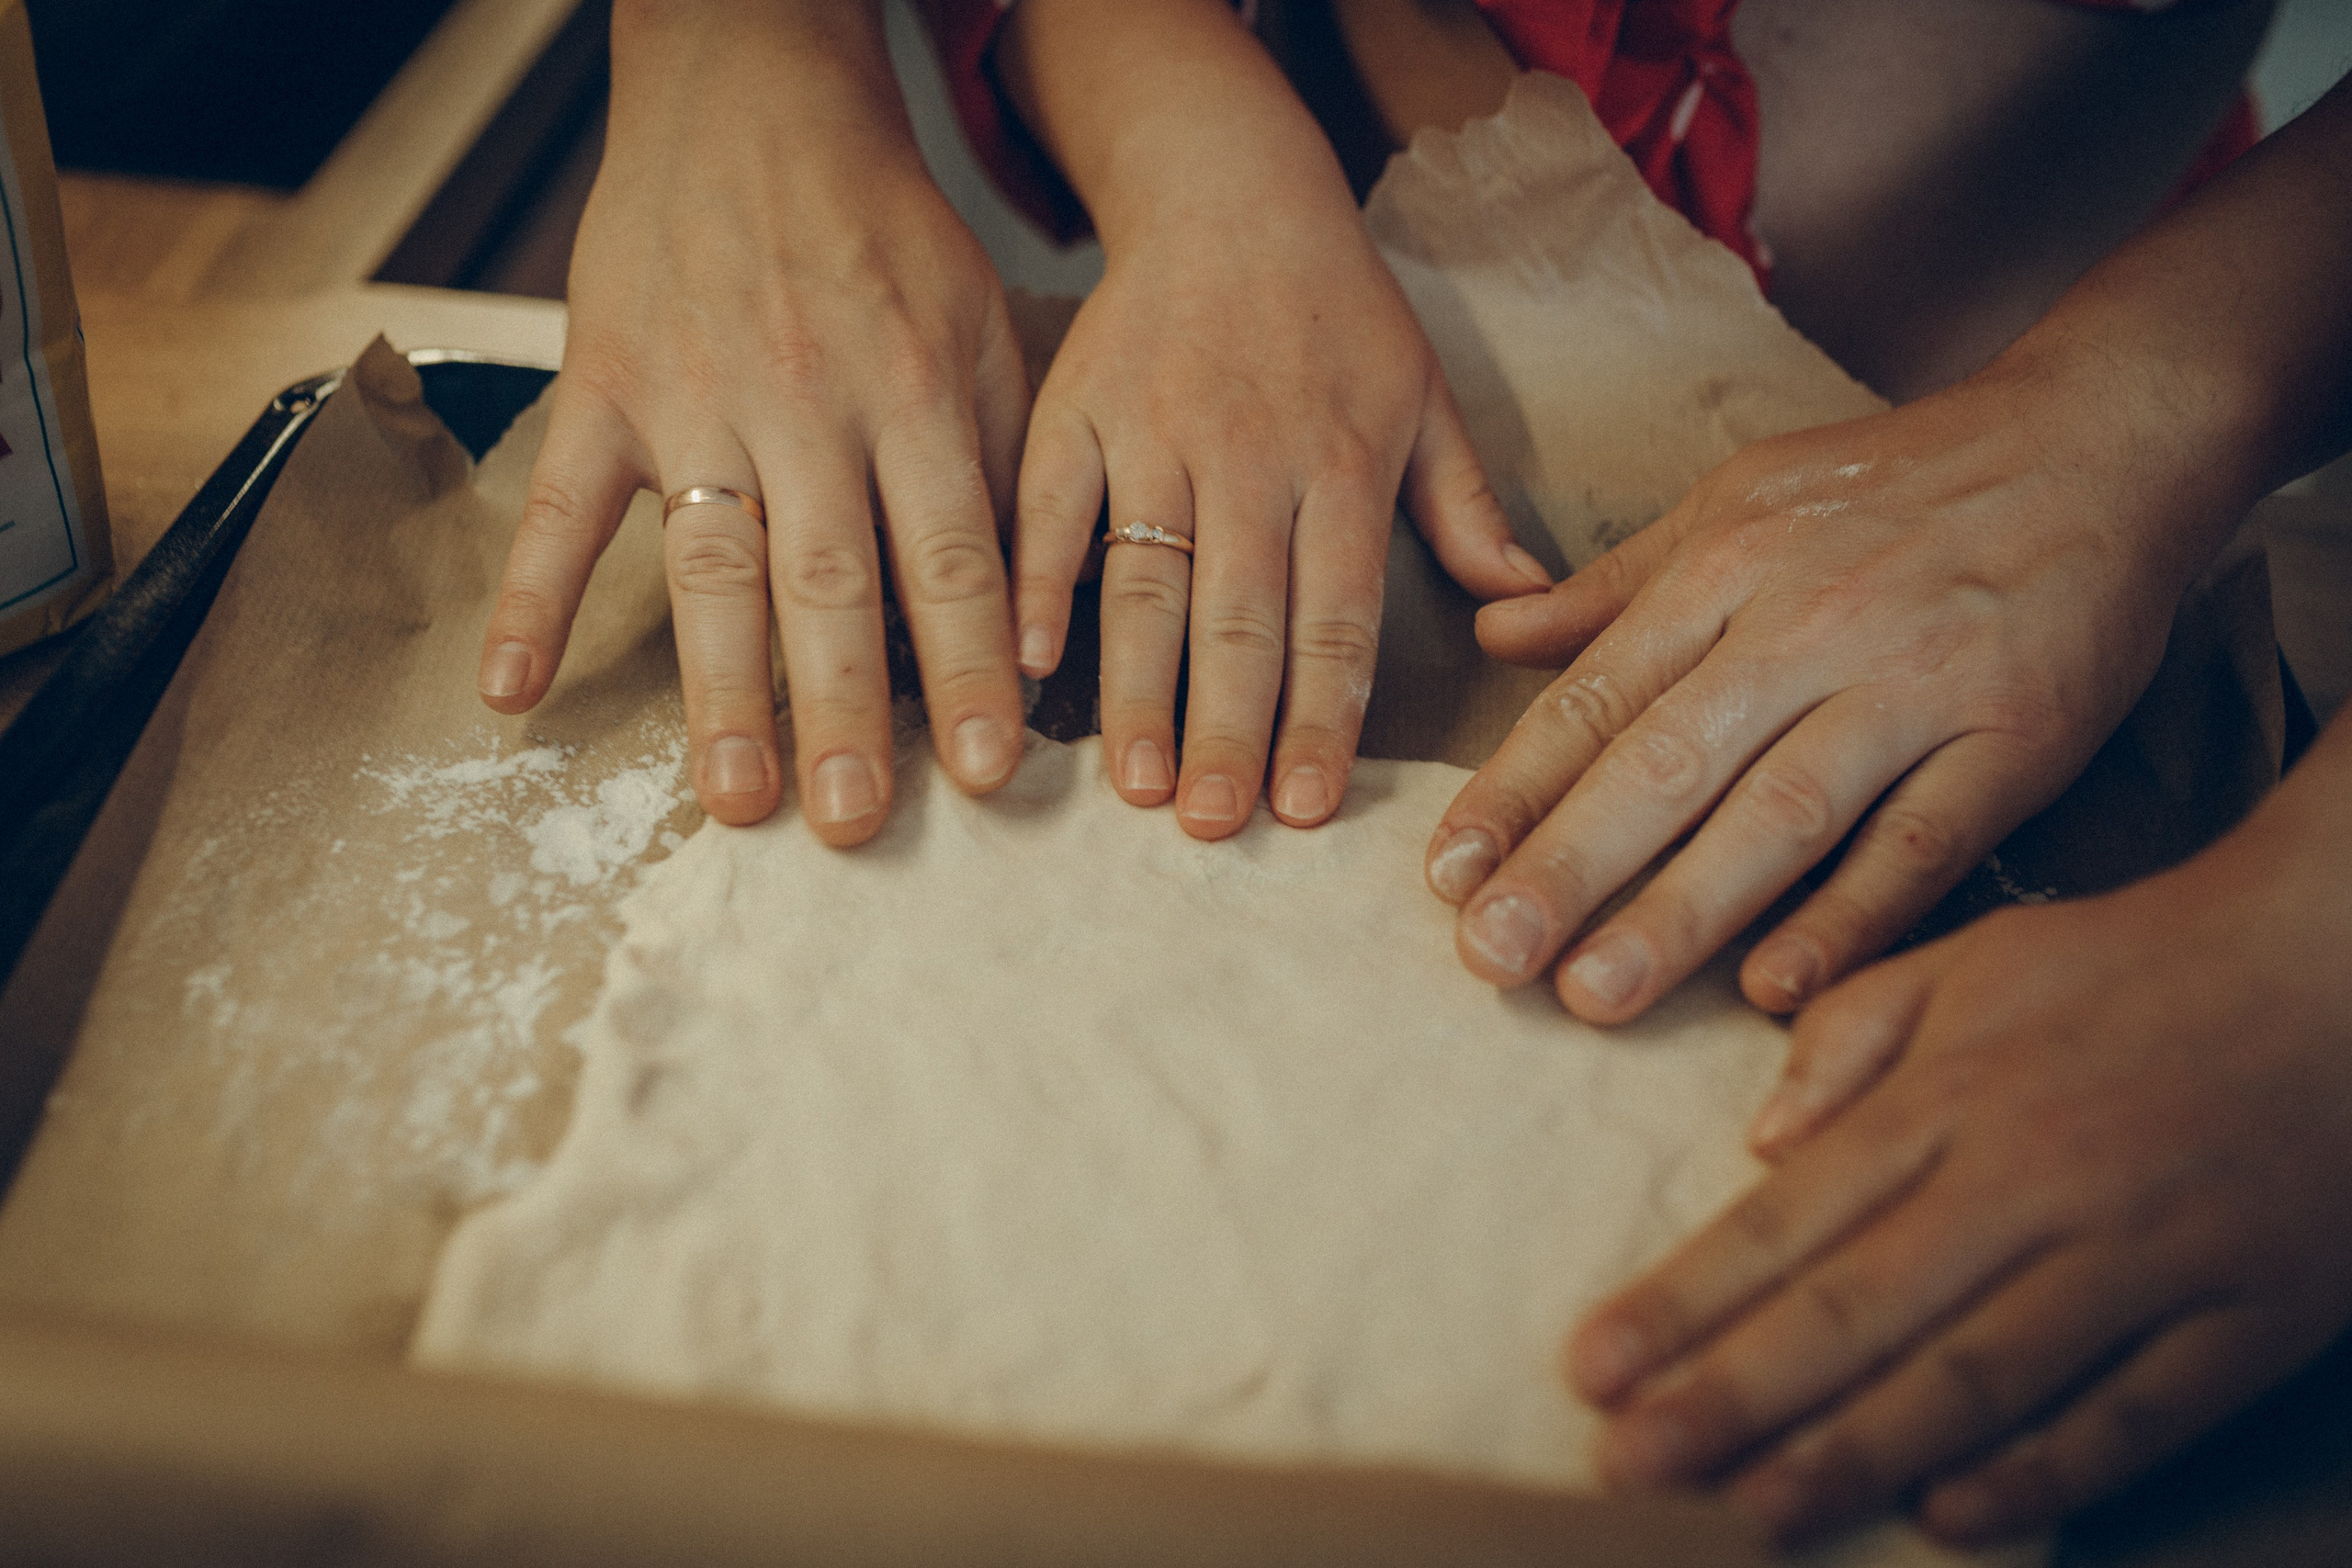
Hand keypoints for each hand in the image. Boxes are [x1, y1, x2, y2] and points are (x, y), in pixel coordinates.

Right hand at [475, 2, 1029, 839]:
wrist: (756, 98)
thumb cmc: (885, 233)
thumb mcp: (981, 329)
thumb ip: (1001, 466)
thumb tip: (1031, 615)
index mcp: (914, 392)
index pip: (951, 557)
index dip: (969, 669)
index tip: (985, 773)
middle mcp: (808, 403)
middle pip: (831, 581)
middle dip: (845, 712)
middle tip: (855, 823)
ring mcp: (695, 397)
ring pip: (711, 565)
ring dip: (720, 689)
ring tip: (732, 801)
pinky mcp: (603, 386)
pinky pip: (558, 505)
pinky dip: (528, 597)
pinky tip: (510, 693)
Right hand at [997, 0, 1544, 840]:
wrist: (1229, 192)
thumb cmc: (1339, 311)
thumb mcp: (1427, 395)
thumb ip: (1469, 508)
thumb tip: (1529, 607)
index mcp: (1344, 465)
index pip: (1336, 615)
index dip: (1320, 716)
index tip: (1303, 808)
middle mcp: (1251, 457)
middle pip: (1241, 617)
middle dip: (1229, 730)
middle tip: (1213, 826)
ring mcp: (1155, 434)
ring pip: (1146, 580)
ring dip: (1137, 688)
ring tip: (1133, 783)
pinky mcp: (1076, 411)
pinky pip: (1051, 509)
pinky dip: (1037, 582)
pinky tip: (1028, 661)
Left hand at [1422, 362, 2202, 1019]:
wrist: (2101, 438)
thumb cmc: (1900, 483)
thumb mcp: (1739, 500)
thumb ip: (1618, 584)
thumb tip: (1494, 635)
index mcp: (1726, 569)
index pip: (1597, 696)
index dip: (1516, 791)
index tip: (1444, 876)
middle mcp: (1806, 626)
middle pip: (1667, 761)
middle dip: (1569, 865)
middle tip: (1487, 957)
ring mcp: (1912, 685)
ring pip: (1778, 812)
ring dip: (1682, 910)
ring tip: (1594, 995)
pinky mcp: (2012, 739)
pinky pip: (1918, 841)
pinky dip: (1847, 915)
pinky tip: (1774, 988)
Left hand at [1561, 746, 2351, 1545]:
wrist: (2341, 965)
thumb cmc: (2140, 962)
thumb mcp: (1974, 959)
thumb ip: (1852, 1036)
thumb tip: (1758, 1139)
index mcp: (1953, 1094)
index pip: (1788, 1218)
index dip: (1683, 1301)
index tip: (1593, 1363)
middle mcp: (2029, 1180)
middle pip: (1858, 1310)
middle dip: (1731, 1396)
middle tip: (1628, 1462)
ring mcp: (2139, 1256)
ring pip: (1974, 1376)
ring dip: (1853, 1452)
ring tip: (1749, 1509)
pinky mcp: (2241, 1315)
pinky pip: (2129, 1412)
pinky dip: (2040, 1471)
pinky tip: (1946, 1515)